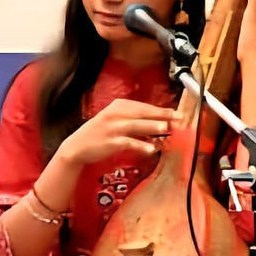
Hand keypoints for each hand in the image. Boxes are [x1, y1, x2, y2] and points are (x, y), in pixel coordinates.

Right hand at [58, 99, 174, 166]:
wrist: (77, 147)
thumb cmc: (98, 134)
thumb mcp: (113, 120)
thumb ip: (132, 120)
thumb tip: (157, 122)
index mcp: (116, 106)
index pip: (142, 106)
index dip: (159, 109)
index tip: (175, 112)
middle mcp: (114, 114)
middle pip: (141, 113)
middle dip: (161, 114)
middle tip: (178, 117)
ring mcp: (112, 128)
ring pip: (135, 125)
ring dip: (151, 126)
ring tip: (166, 127)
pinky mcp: (110, 142)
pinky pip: (128, 143)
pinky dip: (140, 145)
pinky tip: (151, 149)